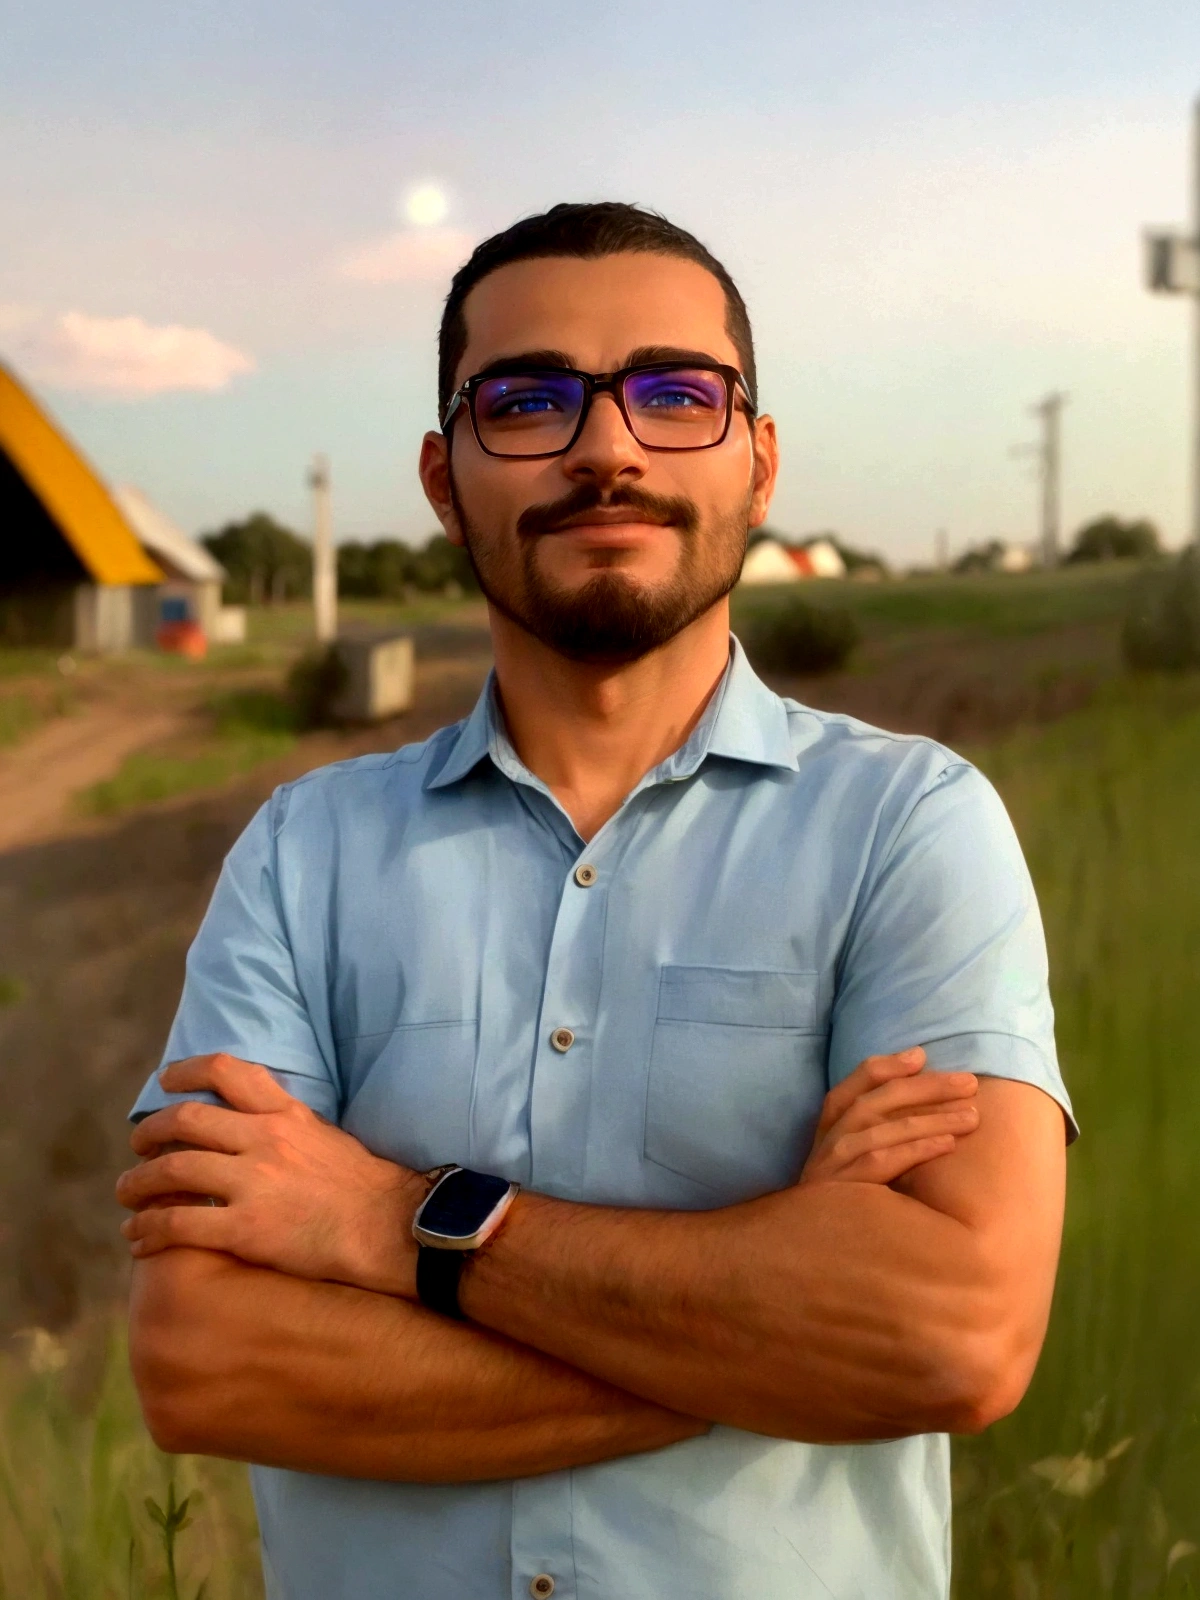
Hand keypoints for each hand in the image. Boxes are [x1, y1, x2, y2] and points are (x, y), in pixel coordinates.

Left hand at [116, 1053, 422, 1296]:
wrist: (388, 1228)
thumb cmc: (363, 1187)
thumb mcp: (325, 1135)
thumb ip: (285, 1125)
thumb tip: (249, 1124)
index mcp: (286, 1114)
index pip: (228, 1072)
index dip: (187, 1071)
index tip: (166, 1081)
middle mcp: (265, 1140)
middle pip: (185, 1121)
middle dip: (150, 1133)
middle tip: (139, 1146)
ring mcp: (253, 1183)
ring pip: (171, 1172)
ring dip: (137, 1183)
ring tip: (127, 1194)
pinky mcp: (245, 1228)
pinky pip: (179, 1224)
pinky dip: (149, 1229)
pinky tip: (139, 1238)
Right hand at [799, 1047, 977, 1187]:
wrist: (809, 1246)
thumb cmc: (848, 1200)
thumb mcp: (856, 1157)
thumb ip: (880, 1122)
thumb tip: (918, 1068)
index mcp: (829, 1129)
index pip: (853, 1086)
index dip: (886, 1066)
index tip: (921, 1056)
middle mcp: (828, 1141)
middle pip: (875, 1100)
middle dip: (925, 1087)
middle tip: (969, 1083)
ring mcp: (833, 1166)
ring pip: (884, 1129)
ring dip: (931, 1118)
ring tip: (971, 1116)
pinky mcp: (844, 1191)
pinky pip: (883, 1162)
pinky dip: (916, 1149)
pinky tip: (947, 1144)